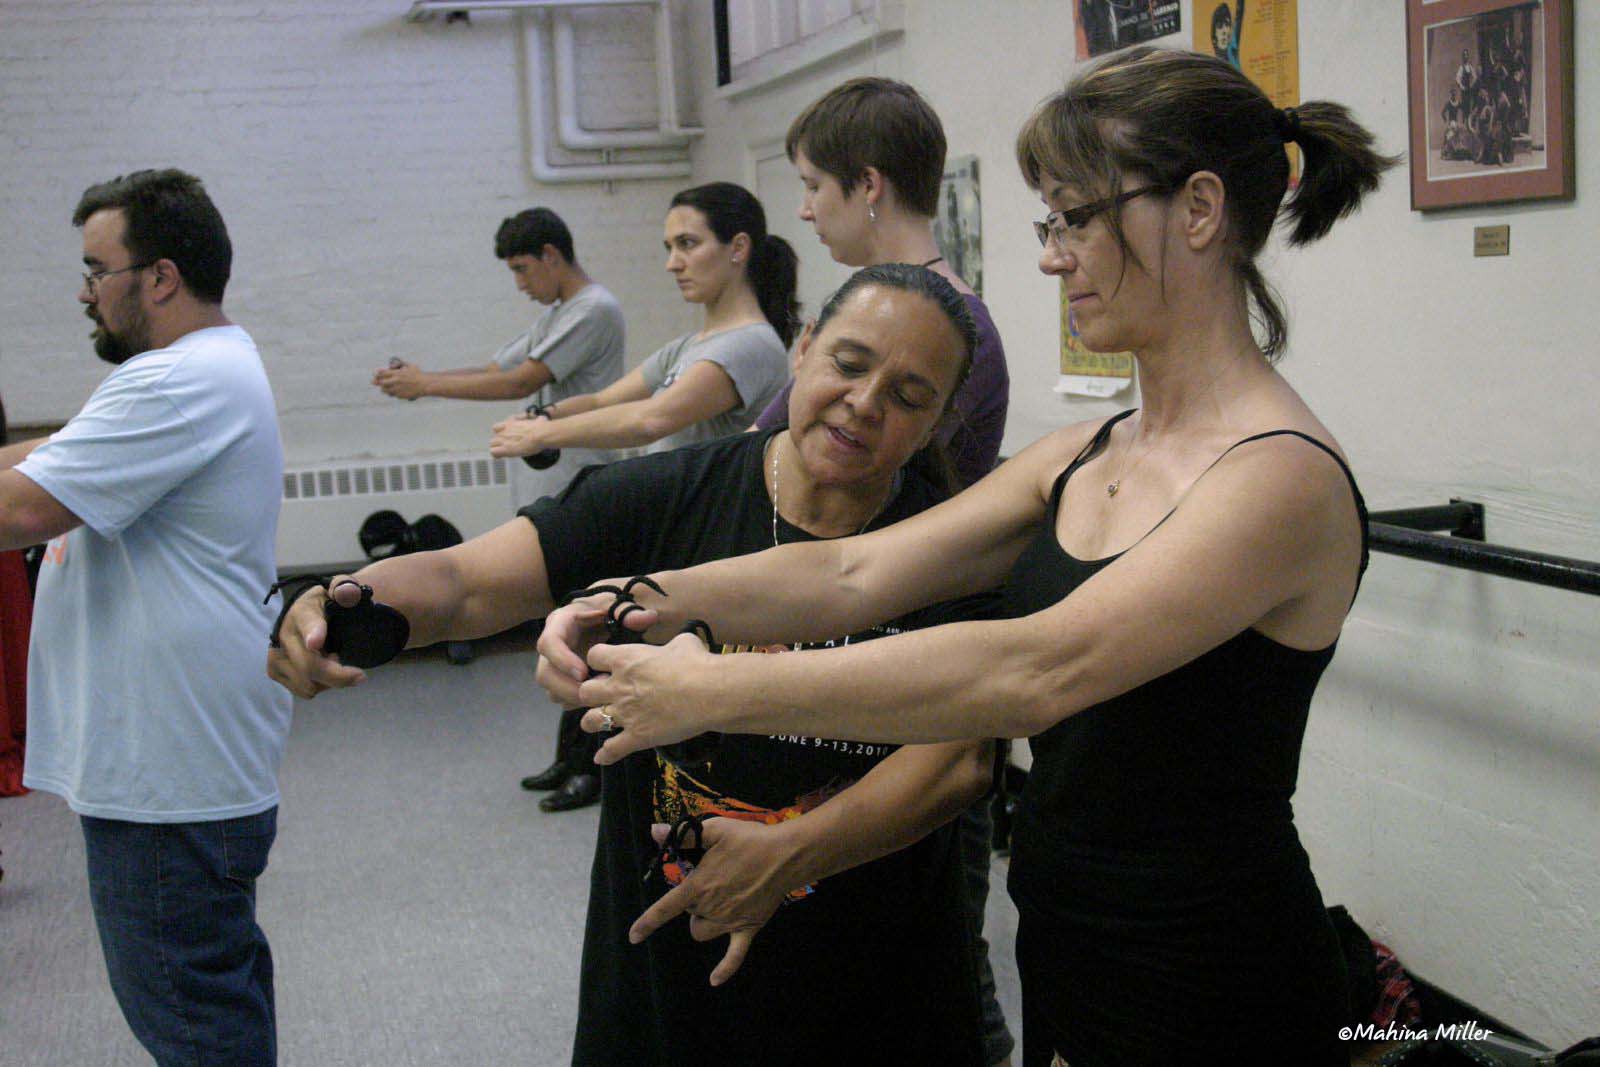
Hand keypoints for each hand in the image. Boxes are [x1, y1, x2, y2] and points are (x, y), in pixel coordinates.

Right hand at [266, 577, 368, 697]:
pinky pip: (304, 690)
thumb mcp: (340, 590)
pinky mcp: (274, 670)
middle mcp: (284, 634)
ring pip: (309, 684)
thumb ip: (346, 589)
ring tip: (332, 661)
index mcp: (303, 612)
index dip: (313, 633)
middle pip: (311, 666)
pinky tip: (322, 669)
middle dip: (340, 676)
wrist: (305, 614)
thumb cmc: (327, 603)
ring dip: (328, 680)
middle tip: (359, 675)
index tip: (316, 643)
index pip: (308, 624)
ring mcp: (276, 654)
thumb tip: (348, 594)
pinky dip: (318, 685)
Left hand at [373, 362, 427, 399]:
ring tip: (384, 387)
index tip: (375, 374)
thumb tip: (393, 364)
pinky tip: (393, 391)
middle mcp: (396, 381)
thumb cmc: (418, 374)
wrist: (425, 385)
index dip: (377, 374)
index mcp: (397, 373)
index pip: (382, 373)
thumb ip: (401, 364)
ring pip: (385, 390)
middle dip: (377, 382)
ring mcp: (398, 389)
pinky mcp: (400, 395)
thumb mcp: (410, 366)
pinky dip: (392, 393)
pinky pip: (392, 395)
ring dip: (384, 388)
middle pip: (381, 382)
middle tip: (374, 381)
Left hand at [489, 413, 551, 458]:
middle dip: (499, 441)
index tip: (506, 436)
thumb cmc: (540, 428)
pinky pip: (494, 452)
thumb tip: (542, 419)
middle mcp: (505, 430)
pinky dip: (496, 455)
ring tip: (505, 452)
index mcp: (511, 423)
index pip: (497, 427)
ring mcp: (504, 439)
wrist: (539, 434)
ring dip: (498, 448)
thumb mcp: (538, 420)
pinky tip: (501, 456)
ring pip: (492, 444)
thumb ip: (537, 420)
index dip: (500, 432)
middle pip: (495, 437)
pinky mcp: (505, 449)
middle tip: (508, 445)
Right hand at [533, 587, 657, 706]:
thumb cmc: (608, 608)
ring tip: (599, 699)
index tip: (583, 674)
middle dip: (566, 687)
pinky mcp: (563, 677)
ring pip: (551, 689)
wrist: (604, 615)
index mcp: (560, 623)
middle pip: (544, 673)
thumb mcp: (617, 605)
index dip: (562, 660)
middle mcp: (552, 645)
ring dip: (572, 698)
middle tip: (592, 694)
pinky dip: (577, 702)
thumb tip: (649, 618)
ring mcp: (555, 664)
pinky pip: (561, 696)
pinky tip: (598, 701)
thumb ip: (631, 612)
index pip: (549, 643)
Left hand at [578, 629, 715, 763]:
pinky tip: (602, 758)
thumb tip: (679, 644)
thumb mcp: (683, 642)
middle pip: (584, 692)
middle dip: (591, 694)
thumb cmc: (698, 663)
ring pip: (590, 721)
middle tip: (604, 696)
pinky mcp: (637, 737)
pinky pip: (611, 749)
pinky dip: (606, 755)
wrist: (711, 693)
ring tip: (600, 723)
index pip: (593, 656)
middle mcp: (619, 687)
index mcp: (626, 660)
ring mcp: (625, 714)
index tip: (607, 666)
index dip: (598, 661)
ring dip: (594, 722)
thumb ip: (671, 644)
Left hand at [631, 817, 800, 985]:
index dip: (647, 923)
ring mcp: (730, 921)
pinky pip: (734, 956)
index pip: (666, 908)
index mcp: (700, 885)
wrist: (785, 855)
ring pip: (701, 933)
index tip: (634, 936)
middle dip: (691, 903)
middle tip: (709, 882)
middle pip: (688, 915)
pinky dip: (724, 968)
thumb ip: (684, 834)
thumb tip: (654, 830)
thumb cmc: (750, 839)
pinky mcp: (748, 928)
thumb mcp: (715, 829)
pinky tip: (715, 980)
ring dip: (701, 923)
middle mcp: (711, 907)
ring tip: (713, 905)